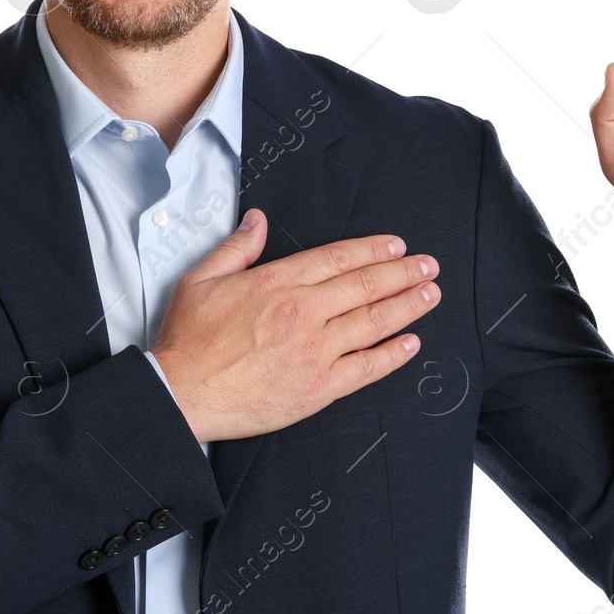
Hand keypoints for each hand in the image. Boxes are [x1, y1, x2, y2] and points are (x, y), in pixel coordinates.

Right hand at [151, 209, 440, 442]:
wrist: (181, 393)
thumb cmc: (188, 339)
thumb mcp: (201, 279)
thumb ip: (236, 248)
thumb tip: (258, 220)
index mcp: (278, 282)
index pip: (338, 258)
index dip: (372, 250)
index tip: (397, 246)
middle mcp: (305, 312)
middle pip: (365, 286)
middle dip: (402, 273)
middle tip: (429, 266)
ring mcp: (315, 351)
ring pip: (373, 322)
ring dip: (407, 305)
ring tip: (431, 294)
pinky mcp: (318, 387)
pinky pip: (366, 367)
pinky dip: (393, 354)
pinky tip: (411, 343)